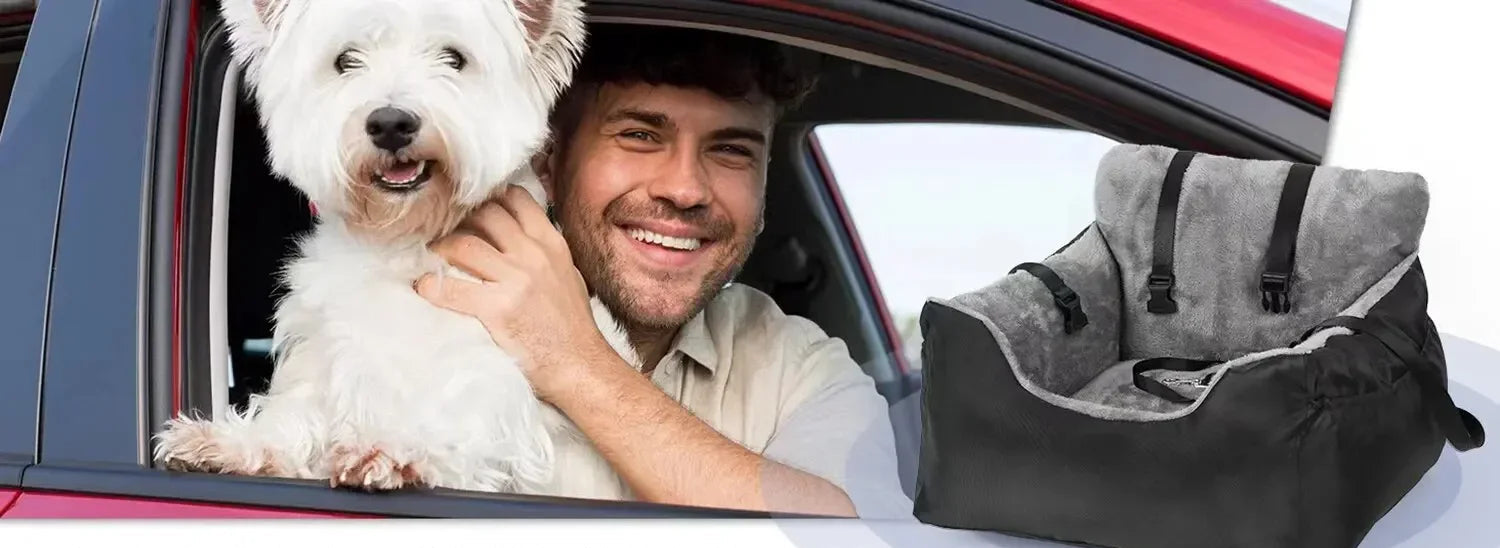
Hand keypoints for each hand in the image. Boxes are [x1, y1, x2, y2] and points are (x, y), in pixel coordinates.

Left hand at [415, 185, 606, 399]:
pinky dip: (432, 286)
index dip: (489, 199)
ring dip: (440, 250)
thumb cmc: (572, 324)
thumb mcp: (567, 274)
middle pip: (485, 214)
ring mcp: (516, 280)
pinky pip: (452, 289)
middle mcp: (534, 254)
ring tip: (432, 260)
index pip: (516, 199)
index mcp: (551, 244)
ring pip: (463, 244)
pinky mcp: (498, 308)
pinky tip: (425, 288)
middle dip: (461, 221)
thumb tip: (516, 236)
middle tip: (448, 236)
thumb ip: (543, 251)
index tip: (473, 210)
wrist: (578, 364)